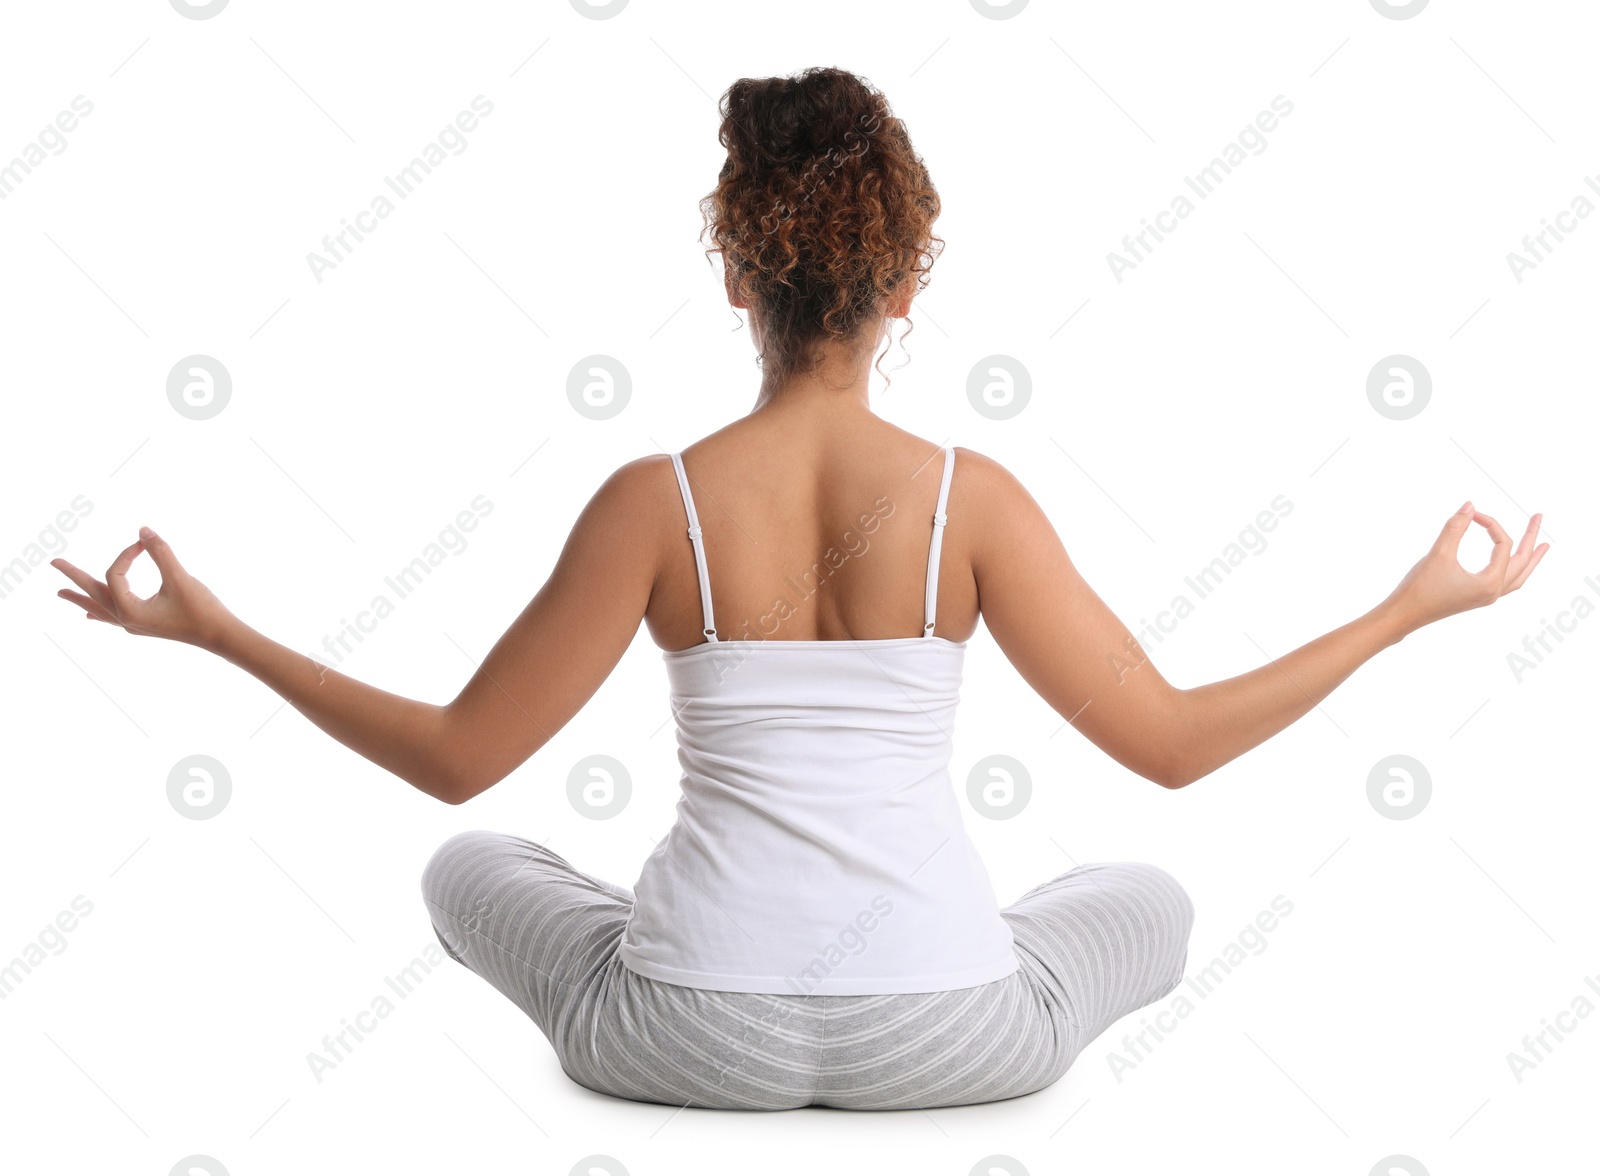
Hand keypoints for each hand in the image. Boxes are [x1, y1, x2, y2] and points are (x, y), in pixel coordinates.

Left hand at [52, 526, 238, 650]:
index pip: (115, 574)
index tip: (143, 543)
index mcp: (129, 610)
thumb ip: (161, 553)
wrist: (220, 636)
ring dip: (80, 597)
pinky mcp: (144, 625)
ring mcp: (134, 625)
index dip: (127, 554)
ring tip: (60, 593)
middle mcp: (126, 620)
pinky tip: (90, 615)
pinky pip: (112, 617)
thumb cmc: (202, 609)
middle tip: (53, 562)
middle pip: (94, 593)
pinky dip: (98, 611)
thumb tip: (143, 531)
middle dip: (74, 577)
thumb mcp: (180, 578)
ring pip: (100, 608)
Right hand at [1380, 502, 1548, 635]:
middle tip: (1539, 517)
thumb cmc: (1419, 588)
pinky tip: (1511, 564)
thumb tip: (1470, 506)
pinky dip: (1515, 570)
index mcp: (1490, 583)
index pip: (1502, 545)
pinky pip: (1506, 583)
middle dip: (1531, 539)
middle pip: (1523, 562)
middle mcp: (1493, 592)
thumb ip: (1455, 528)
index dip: (1490, 524)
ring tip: (1543, 546)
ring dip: (1530, 559)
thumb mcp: (1438, 554)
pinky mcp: (1475, 597)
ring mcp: (1486, 597)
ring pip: (1518, 576)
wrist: (1402, 615)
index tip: (1472, 514)